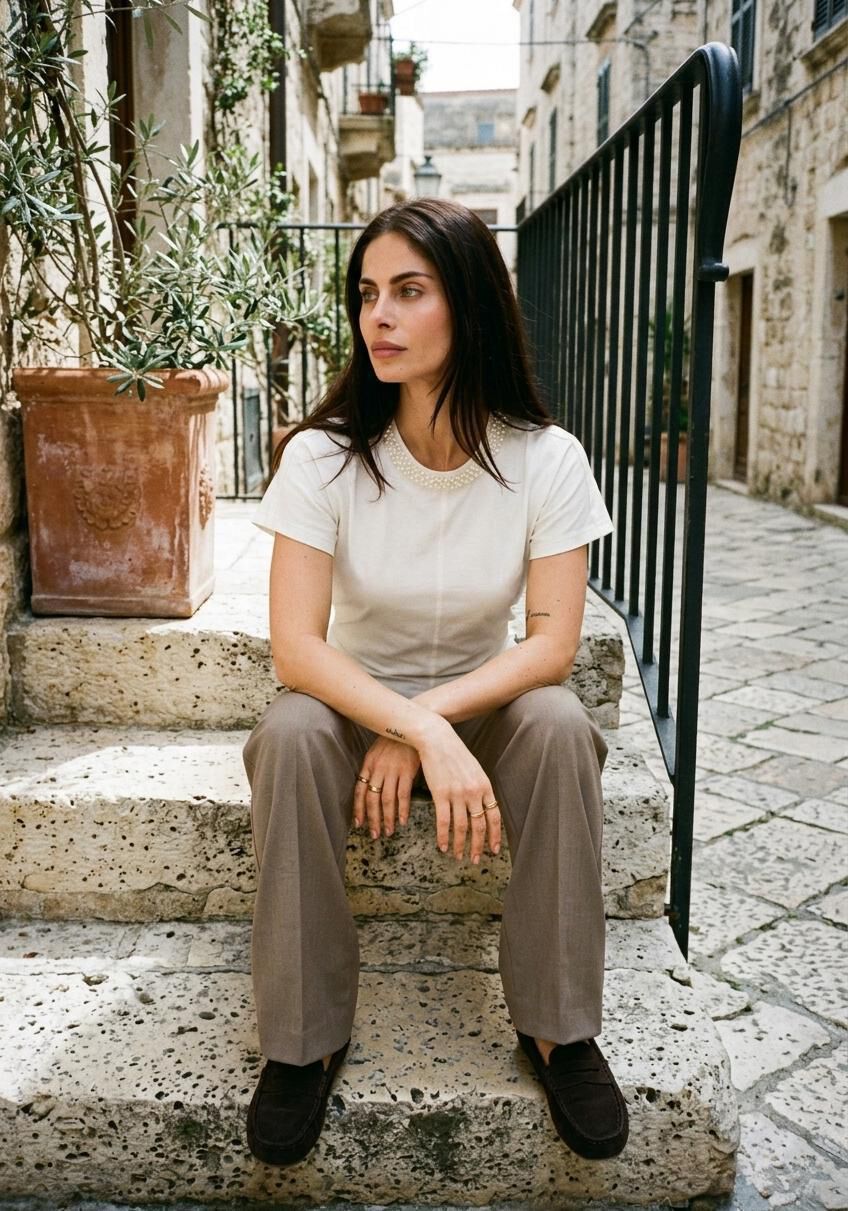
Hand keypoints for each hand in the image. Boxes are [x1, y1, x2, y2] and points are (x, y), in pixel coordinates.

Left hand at [354, 736, 420, 838]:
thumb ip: (374, 768)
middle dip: (372, 819)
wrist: (412, 726)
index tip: (359, 824)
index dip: (358, 809)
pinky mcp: (407, 771)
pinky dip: (402, 810)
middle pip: (372, 799)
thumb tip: (370, 788)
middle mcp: (378, 768)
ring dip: (387, 818)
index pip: (359, 790)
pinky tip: (402, 820)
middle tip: (374, 834)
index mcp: (369, 764)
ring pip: (387, 800)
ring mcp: (393, 770)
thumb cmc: (395, 739)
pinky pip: (403, 795)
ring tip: (388, 831)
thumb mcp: (378, 751)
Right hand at [417, 720, 501, 864]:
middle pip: (479, 826)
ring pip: (462, 827)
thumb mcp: (474, 769)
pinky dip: (444, 837)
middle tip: (476, 860)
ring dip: (460, 845)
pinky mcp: (441, 794)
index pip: (494, 816)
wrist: (437, 739)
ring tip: (458, 856)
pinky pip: (444, 821)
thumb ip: (479, 787)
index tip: (493, 850)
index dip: (494, 836)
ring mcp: (458, 794)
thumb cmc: (454, 753)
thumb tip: (481, 805)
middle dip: (478, 846)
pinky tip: (443, 846)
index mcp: (485, 786)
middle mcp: (474, 792)